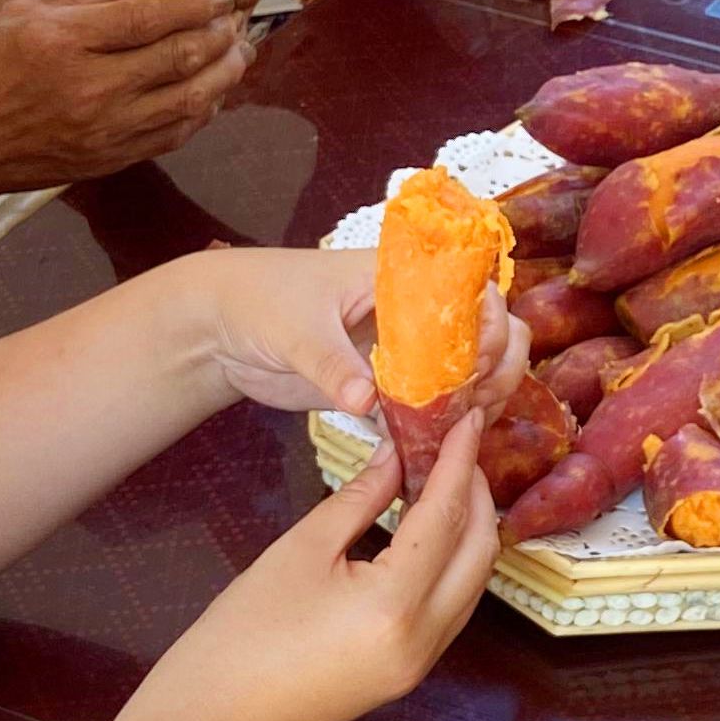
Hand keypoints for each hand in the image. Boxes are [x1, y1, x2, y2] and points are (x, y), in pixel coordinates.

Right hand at [0, 0, 258, 200]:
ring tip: (239, 51)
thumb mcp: (23, 12)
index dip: (194, 3)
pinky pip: (174, 134)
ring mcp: (106, 130)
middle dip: (218, 33)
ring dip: (224, 74)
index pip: (149, 17)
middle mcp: (92, 89)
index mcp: (65, 42)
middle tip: (235, 16)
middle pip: (179, 57)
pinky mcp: (112, 160)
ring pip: (189, 101)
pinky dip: (202, 111)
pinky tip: (212, 92)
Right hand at [140, 424, 502, 720]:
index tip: (468, 417)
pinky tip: (428, 531)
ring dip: (469, 529)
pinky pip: (453, 607)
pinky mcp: (410, 673)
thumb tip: (396, 455)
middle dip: (475, 493)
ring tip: (445, 478)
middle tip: (457, 445)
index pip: (446, 516)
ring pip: (473, 582)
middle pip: (479, 551)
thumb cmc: (244, 632)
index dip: (458, 460)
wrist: (217, 720)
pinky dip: (452, 563)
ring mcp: (423, 662)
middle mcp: (426, 637)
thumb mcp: (302, 549)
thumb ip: (360, 498)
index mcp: (396, 603)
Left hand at [163, 246, 525, 422]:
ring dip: (484, 394)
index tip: (472, 364)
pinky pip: (434, 403)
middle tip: (477, 401)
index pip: (473, 290)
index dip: (487, 326)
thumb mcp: (295, 330)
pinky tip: (449, 444)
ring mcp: (406, 349)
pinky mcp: (388, 386)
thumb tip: (366, 401)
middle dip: (499, 363)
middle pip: (490, 328)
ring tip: (470, 424)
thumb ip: (332, 364)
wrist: (220, 329)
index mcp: (401, 276)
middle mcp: (416, 310)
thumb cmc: (259, 302)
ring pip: (471, 366)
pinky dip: (449, 421)